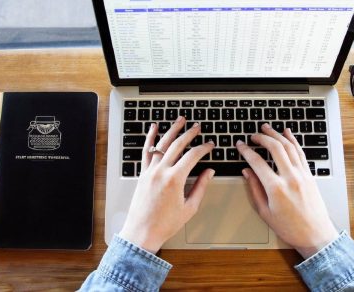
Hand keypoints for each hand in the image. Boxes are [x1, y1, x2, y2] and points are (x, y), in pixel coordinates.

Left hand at [119, 116, 214, 252]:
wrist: (142, 232)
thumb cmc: (165, 224)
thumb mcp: (189, 207)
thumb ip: (200, 187)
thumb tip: (209, 172)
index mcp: (175, 179)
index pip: (193, 156)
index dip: (204, 148)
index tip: (210, 145)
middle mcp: (161, 171)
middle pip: (177, 145)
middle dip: (190, 134)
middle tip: (197, 127)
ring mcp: (150, 171)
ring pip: (162, 144)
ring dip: (172, 130)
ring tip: (180, 120)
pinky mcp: (142, 174)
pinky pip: (146, 151)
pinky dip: (150, 138)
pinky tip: (154, 128)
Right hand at [236, 123, 338, 257]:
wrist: (315, 235)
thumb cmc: (290, 228)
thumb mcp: (265, 212)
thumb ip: (254, 189)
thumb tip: (247, 172)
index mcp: (276, 189)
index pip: (257, 162)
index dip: (246, 151)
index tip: (240, 145)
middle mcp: (290, 178)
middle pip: (275, 148)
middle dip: (262, 138)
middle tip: (253, 135)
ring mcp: (302, 175)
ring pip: (289, 147)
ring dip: (277, 135)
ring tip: (267, 128)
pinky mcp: (310, 175)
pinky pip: (300, 153)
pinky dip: (293, 141)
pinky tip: (287, 133)